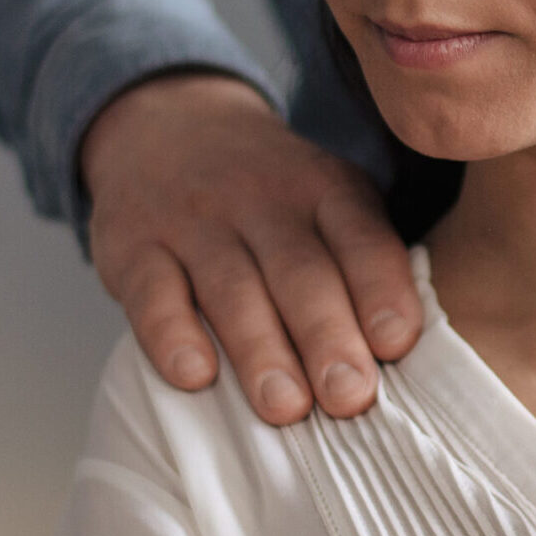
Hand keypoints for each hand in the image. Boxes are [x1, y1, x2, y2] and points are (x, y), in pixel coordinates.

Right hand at [80, 73, 421, 421]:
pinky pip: (152, 291)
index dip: (380, 289)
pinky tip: (194, 376)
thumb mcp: (327, 201)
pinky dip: (171, 334)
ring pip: (231, 287)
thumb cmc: (272, 199)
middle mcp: (261, 198)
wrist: (163, 128)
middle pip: (299, 270)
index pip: (360, 237)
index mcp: (325, 188)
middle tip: (349, 397)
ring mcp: (193, 220)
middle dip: (327, 335)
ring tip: (285, 408)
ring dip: (260, 350)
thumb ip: (365, 265)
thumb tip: (403, 358)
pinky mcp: (132, 245)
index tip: (397, 345)